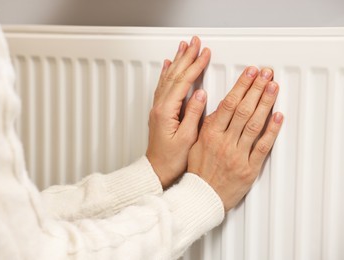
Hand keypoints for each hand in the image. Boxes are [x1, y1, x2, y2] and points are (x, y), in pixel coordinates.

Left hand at [146, 36, 209, 188]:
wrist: (156, 169)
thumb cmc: (171, 159)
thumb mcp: (187, 139)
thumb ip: (193, 114)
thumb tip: (201, 94)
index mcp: (166, 112)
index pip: (183, 82)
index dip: (195, 66)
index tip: (204, 54)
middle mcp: (159, 107)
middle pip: (173, 75)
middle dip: (185, 57)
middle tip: (194, 42)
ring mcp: (157, 108)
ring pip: (167, 78)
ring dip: (176, 61)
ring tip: (183, 47)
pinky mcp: (159, 111)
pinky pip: (162, 86)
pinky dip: (166, 73)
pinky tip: (167, 66)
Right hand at [187, 67, 282, 211]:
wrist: (202, 196)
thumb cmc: (197, 171)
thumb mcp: (194, 143)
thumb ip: (206, 124)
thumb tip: (216, 105)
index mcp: (210, 134)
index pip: (228, 104)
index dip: (241, 86)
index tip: (250, 73)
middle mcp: (224, 142)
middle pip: (244, 110)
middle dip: (256, 88)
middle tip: (266, 74)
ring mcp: (238, 154)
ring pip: (254, 124)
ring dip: (266, 103)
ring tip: (273, 87)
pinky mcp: (249, 167)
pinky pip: (263, 146)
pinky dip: (272, 130)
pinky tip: (278, 116)